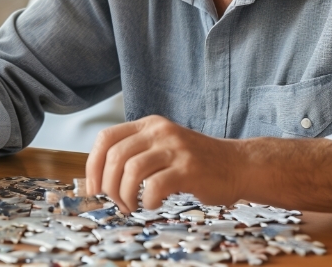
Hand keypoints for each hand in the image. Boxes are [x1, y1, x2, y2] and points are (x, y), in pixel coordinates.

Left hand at [86, 115, 242, 212]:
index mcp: (149, 125)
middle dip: (109, 186)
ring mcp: (175, 148)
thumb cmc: (196, 163)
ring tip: (133, 206)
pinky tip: (155, 204)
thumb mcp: (163, 147)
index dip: (93, 165)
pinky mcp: (188, 168)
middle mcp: (160, 132)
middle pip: (115, 157)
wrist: (238, 165)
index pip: (106, 138)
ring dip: (126, 196)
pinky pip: (155, 186)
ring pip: (131, 171)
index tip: (94, 189)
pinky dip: (148, 200)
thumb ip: (137, 154)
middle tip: (117, 202)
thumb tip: (101, 179)